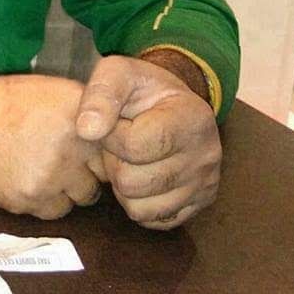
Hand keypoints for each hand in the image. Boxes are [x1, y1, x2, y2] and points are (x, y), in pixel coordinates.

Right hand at [0, 73, 106, 219]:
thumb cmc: (1, 102)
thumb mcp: (49, 90)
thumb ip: (85, 110)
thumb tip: (114, 129)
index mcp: (75, 115)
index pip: (117, 143)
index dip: (107, 145)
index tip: (95, 144)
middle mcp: (68, 148)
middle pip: (103, 173)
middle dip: (92, 167)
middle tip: (72, 156)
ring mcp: (49, 179)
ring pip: (83, 196)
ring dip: (72, 186)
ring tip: (50, 168)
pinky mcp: (29, 201)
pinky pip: (56, 210)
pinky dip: (50, 200)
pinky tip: (33, 179)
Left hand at [75, 55, 220, 229]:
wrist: (172, 102)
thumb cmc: (143, 88)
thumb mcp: (119, 72)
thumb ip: (100, 94)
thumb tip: (86, 130)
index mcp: (192, 118)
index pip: (134, 146)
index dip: (111, 137)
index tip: (112, 123)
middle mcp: (206, 156)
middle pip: (133, 182)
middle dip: (115, 162)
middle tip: (120, 143)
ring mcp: (205, 185)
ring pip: (138, 207)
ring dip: (123, 185)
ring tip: (130, 159)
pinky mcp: (198, 206)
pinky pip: (151, 220)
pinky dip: (137, 202)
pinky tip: (141, 174)